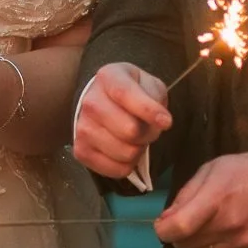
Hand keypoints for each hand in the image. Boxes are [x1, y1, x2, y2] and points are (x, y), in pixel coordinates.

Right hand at [72, 63, 169, 179]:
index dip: (149, 111)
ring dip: (138, 149)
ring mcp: (82, 128)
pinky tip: (124, 150)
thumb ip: (155, 98)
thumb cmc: (132, 92)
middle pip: (130, 130)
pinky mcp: (81, 152)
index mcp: (108, 78)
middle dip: (148, 133)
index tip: (167, 122)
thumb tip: (162, 122)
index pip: (126, 95)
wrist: (103, 102)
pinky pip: (117, 170)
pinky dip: (128, 164)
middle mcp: (90, 102)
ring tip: (135, 138)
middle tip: (147, 128)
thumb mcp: (148, 84)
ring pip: (126, 153)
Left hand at [155, 146, 247, 247]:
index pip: (178, 228)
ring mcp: (244, 244)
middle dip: (181, 235)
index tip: (163, 227)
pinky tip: (232, 234)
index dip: (163, 231)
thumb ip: (187, 194)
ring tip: (216, 226)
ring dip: (202, 244)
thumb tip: (166, 219)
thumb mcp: (213, 169)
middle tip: (191, 222)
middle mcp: (229, 226)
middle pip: (186, 245)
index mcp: (216, 199)